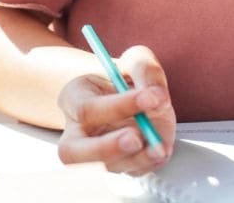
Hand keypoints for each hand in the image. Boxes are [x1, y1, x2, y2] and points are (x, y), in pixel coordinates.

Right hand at [56, 45, 176, 174]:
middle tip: (137, 138)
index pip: (87, 108)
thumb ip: (145, 70)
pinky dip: (147, 164)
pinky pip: (128, 173)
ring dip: (135, 159)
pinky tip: (159, 149)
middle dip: (107, 148)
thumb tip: (158, 97)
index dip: (119, 105)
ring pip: (104, 167)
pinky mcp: (116, 166)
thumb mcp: (135, 60)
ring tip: (158, 146)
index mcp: (73, 98)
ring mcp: (94, 155)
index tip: (150, 97)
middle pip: (74, 151)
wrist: (131, 96)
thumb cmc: (125, 78)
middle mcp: (76, 132)